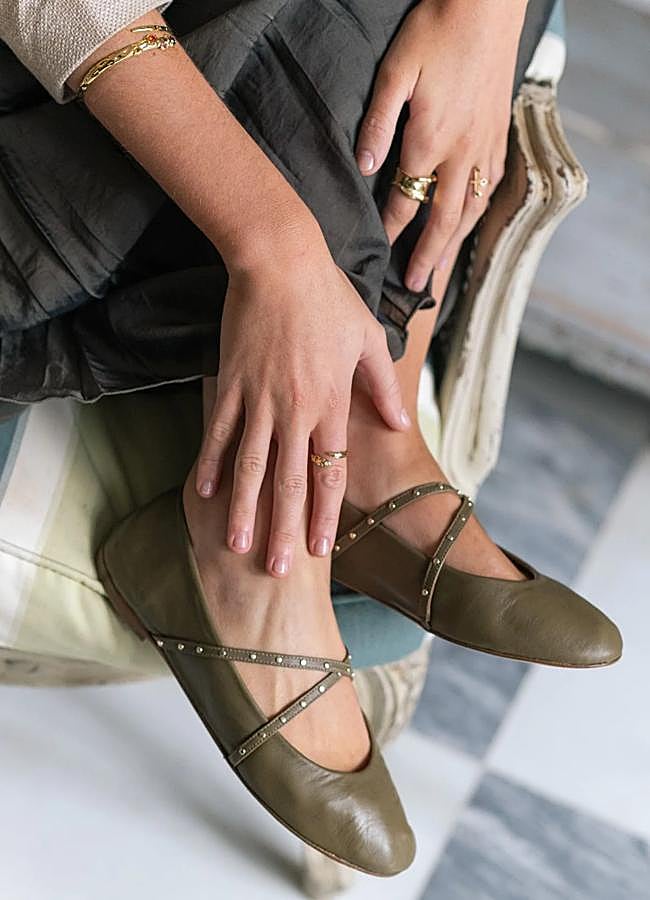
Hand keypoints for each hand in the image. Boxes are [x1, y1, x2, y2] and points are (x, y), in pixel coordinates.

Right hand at [195, 224, 409, 575]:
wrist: (281, 260)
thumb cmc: (329, 297)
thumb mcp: (369, 339)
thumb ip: (382, 387)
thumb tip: (402, 424)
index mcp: (332, 405)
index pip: (329, 474)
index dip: (323, 516)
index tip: (319, 552)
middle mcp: (296, 411)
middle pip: (291, 483)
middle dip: (285, 530)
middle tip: (277, 572)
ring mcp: (260, 399)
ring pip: (252, 467)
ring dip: (246, 510)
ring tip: (237, 547)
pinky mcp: (231, 383)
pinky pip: (220, 432)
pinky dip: (212, 464)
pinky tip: (204, 494)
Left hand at [355, 0, 526, 289]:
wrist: (487, 3)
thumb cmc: (437, 31)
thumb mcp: (396, 73)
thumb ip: (379, 124)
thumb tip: (365, 168)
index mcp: (430, 141)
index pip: (405, 201)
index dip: (390, 231)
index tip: (378, 255)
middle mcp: (463, 153)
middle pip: (443, 220)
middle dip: (426, 256)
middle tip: (415, 286)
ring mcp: (486, 146)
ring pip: (470, 209)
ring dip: (454, 243)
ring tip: (440, 268)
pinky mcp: (500, 135)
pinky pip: (490, 187)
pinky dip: (477, 213)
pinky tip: (470, 221)